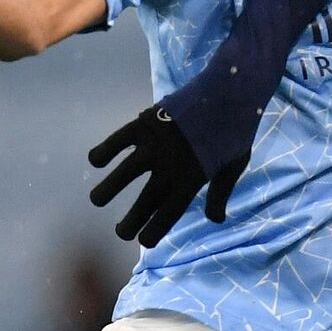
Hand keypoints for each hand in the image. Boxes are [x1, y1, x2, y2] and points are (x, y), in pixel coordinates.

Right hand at [88, 105, 249, 246]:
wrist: (230, 89)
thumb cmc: (236, 129)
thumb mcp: (234, 166)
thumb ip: (220, 193)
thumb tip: (215, 219)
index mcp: (193, 180)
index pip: (168, 214)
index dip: (153, 231)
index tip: (143, 241)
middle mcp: (170, 167)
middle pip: (144, 202)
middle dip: (130, 222)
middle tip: (121, 233)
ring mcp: (155, 144)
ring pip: (124, 174)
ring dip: (107, 189)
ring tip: (97, 199)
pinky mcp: (145, 123)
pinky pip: (118, 140)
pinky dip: (104, 150)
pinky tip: (95, 160)